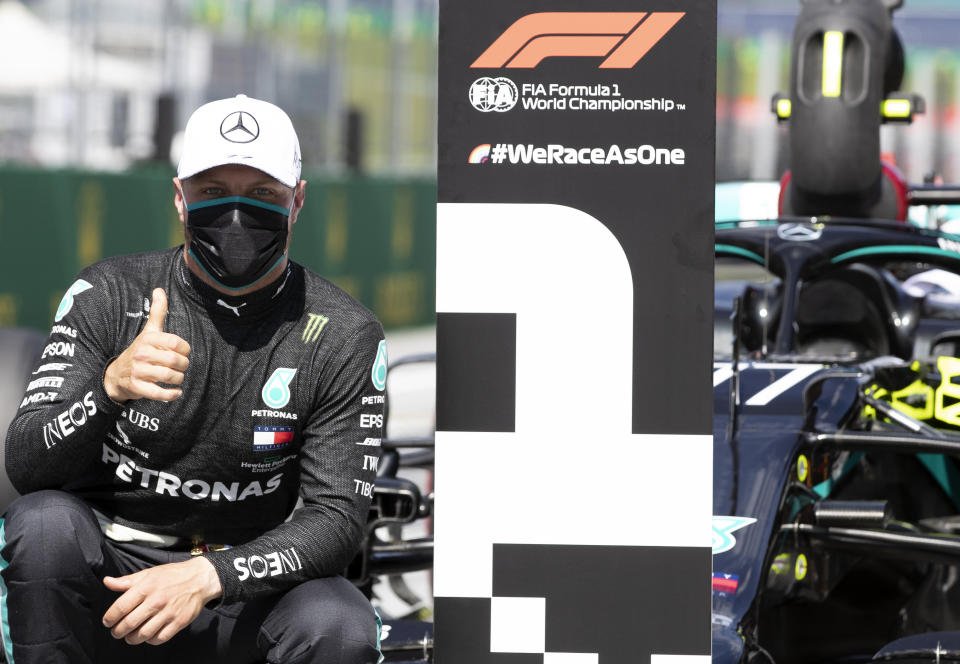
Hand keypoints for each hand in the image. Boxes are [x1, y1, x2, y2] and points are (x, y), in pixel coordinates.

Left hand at [102, 556, 221, 644]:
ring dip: (132, 639)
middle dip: (118, 631)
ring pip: (143, 634)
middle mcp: (157, 600)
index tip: (107, 621)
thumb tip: (107, 581)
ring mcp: (169, 613)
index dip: (110, 618)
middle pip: (129, 624)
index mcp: (146, 587)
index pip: (121, 607)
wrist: (200, 578)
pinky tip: (148, 635)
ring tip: (130, 636)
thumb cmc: (173, 575)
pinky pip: (159, 638)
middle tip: (116, 631)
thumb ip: (126, 580)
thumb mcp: (148, 573)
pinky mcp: (179, 622)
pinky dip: (150, 641)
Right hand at [104, 288, 190, 402]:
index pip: (177, 343)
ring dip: (179, 379)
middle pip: (175, 361)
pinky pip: (159, 393)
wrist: (116, 375)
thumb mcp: (148, 331)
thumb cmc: (140, 350)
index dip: (186, 350)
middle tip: (182, 367)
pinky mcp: (137, 387)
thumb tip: (159, 289)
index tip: (184, 353)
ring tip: (178, 378)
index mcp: (148, 339)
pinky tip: (176, 392)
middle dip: (184, 366)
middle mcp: (142, 354)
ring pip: (170, 376)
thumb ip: (157, 312)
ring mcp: (138, 371)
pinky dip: (172, 395)